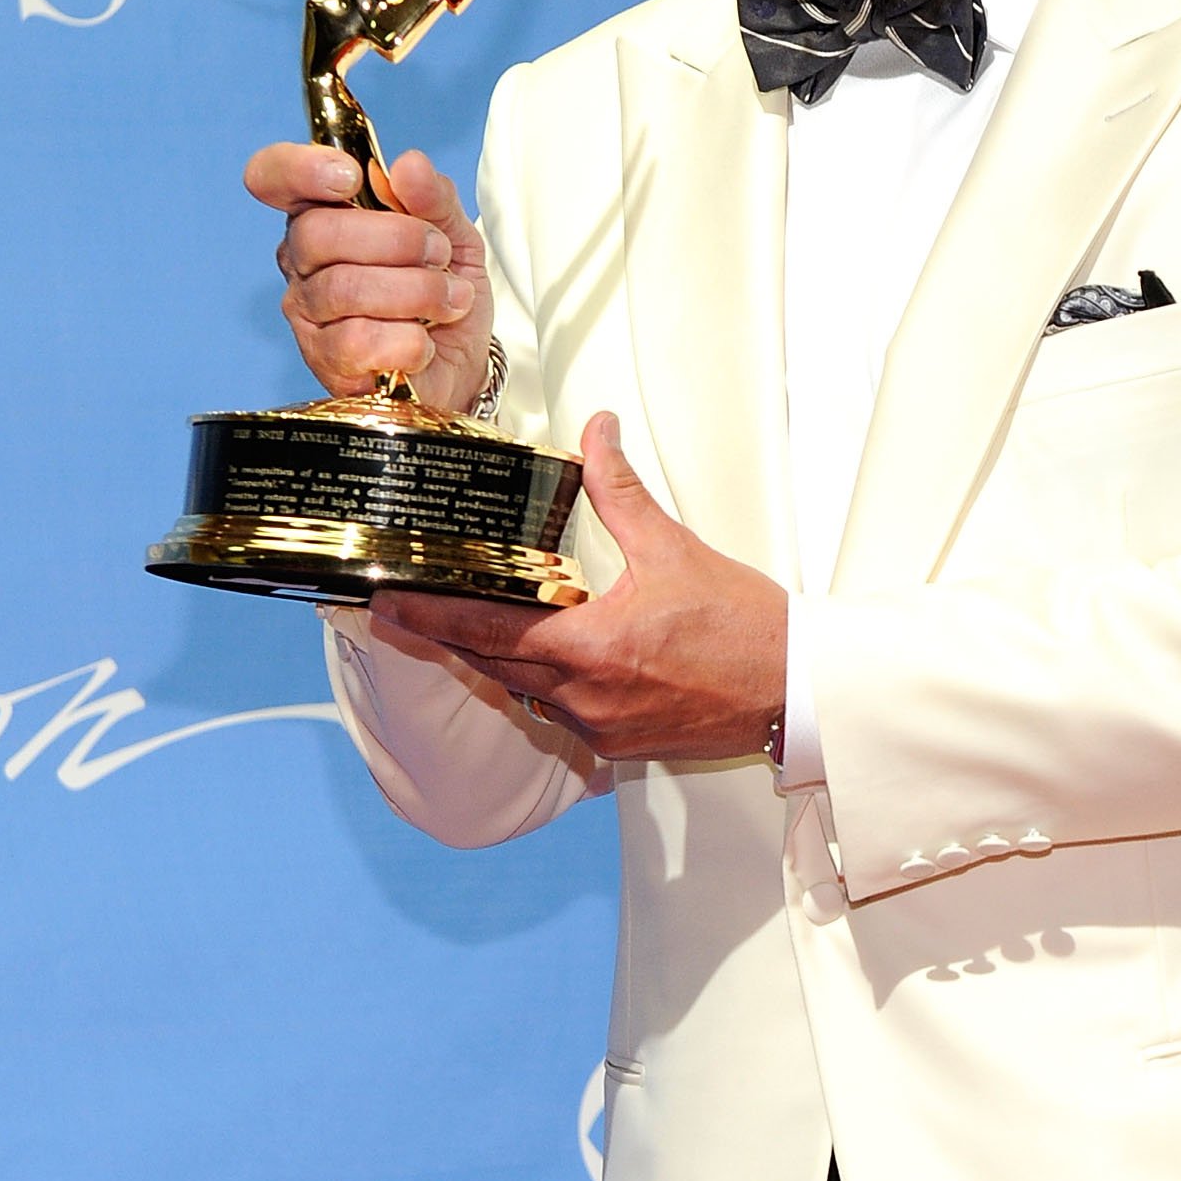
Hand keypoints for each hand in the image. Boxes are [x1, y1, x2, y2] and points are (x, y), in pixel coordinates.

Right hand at [244, 141, 493, 418]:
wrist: (461, 365)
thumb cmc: (444, 292)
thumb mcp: (454, 234)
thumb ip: (434, 197)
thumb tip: (409, 165)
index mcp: (323, 214)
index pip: (273, 177)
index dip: (300, 169)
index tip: (351, 175)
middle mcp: (301, 262)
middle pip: (316, 233)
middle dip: (396, 239)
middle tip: (439, 253)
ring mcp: (308, 315)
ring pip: (344, 288)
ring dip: (416, 291)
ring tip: (451, 299)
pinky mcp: (325, 363)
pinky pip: (359, 343)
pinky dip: (409, 341)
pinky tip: (425, 343)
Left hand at [371, 415, 787, 761]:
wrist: (795, 690)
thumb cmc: (746, 628)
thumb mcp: (675, 549)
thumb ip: (621, 491)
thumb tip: (597, 433)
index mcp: (592, 649)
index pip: (485, 628)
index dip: (429, 614)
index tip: (386, 602)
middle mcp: (585, 698)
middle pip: (490, 664)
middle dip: (447, 634)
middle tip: (402, 609)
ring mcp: (600, 728)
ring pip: (522, 692)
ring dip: (495, 659)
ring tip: (466, 625)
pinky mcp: (618, 746)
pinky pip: (559, 713)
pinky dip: (542, 684)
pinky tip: (544, 659)